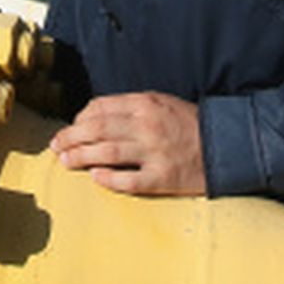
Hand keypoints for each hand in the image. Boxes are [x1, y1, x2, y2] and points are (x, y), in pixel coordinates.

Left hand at [48, 91, 205, 195]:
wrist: (226, 144)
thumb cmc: (188, 123)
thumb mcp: (161, 103)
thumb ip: (130, 107)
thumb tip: (94, 116)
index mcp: (145, 103)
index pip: (101, 108)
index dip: (79, 118)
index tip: (71, 127)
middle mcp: (147, 126)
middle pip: (97, 130)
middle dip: (71, 138)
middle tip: (56, 146)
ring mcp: (155, 152)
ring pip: (107, 153)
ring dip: (81, 157)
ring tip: (66, 161)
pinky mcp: (163, 178)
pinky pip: (129, 180)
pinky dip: (109, 178)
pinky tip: (95, 178)